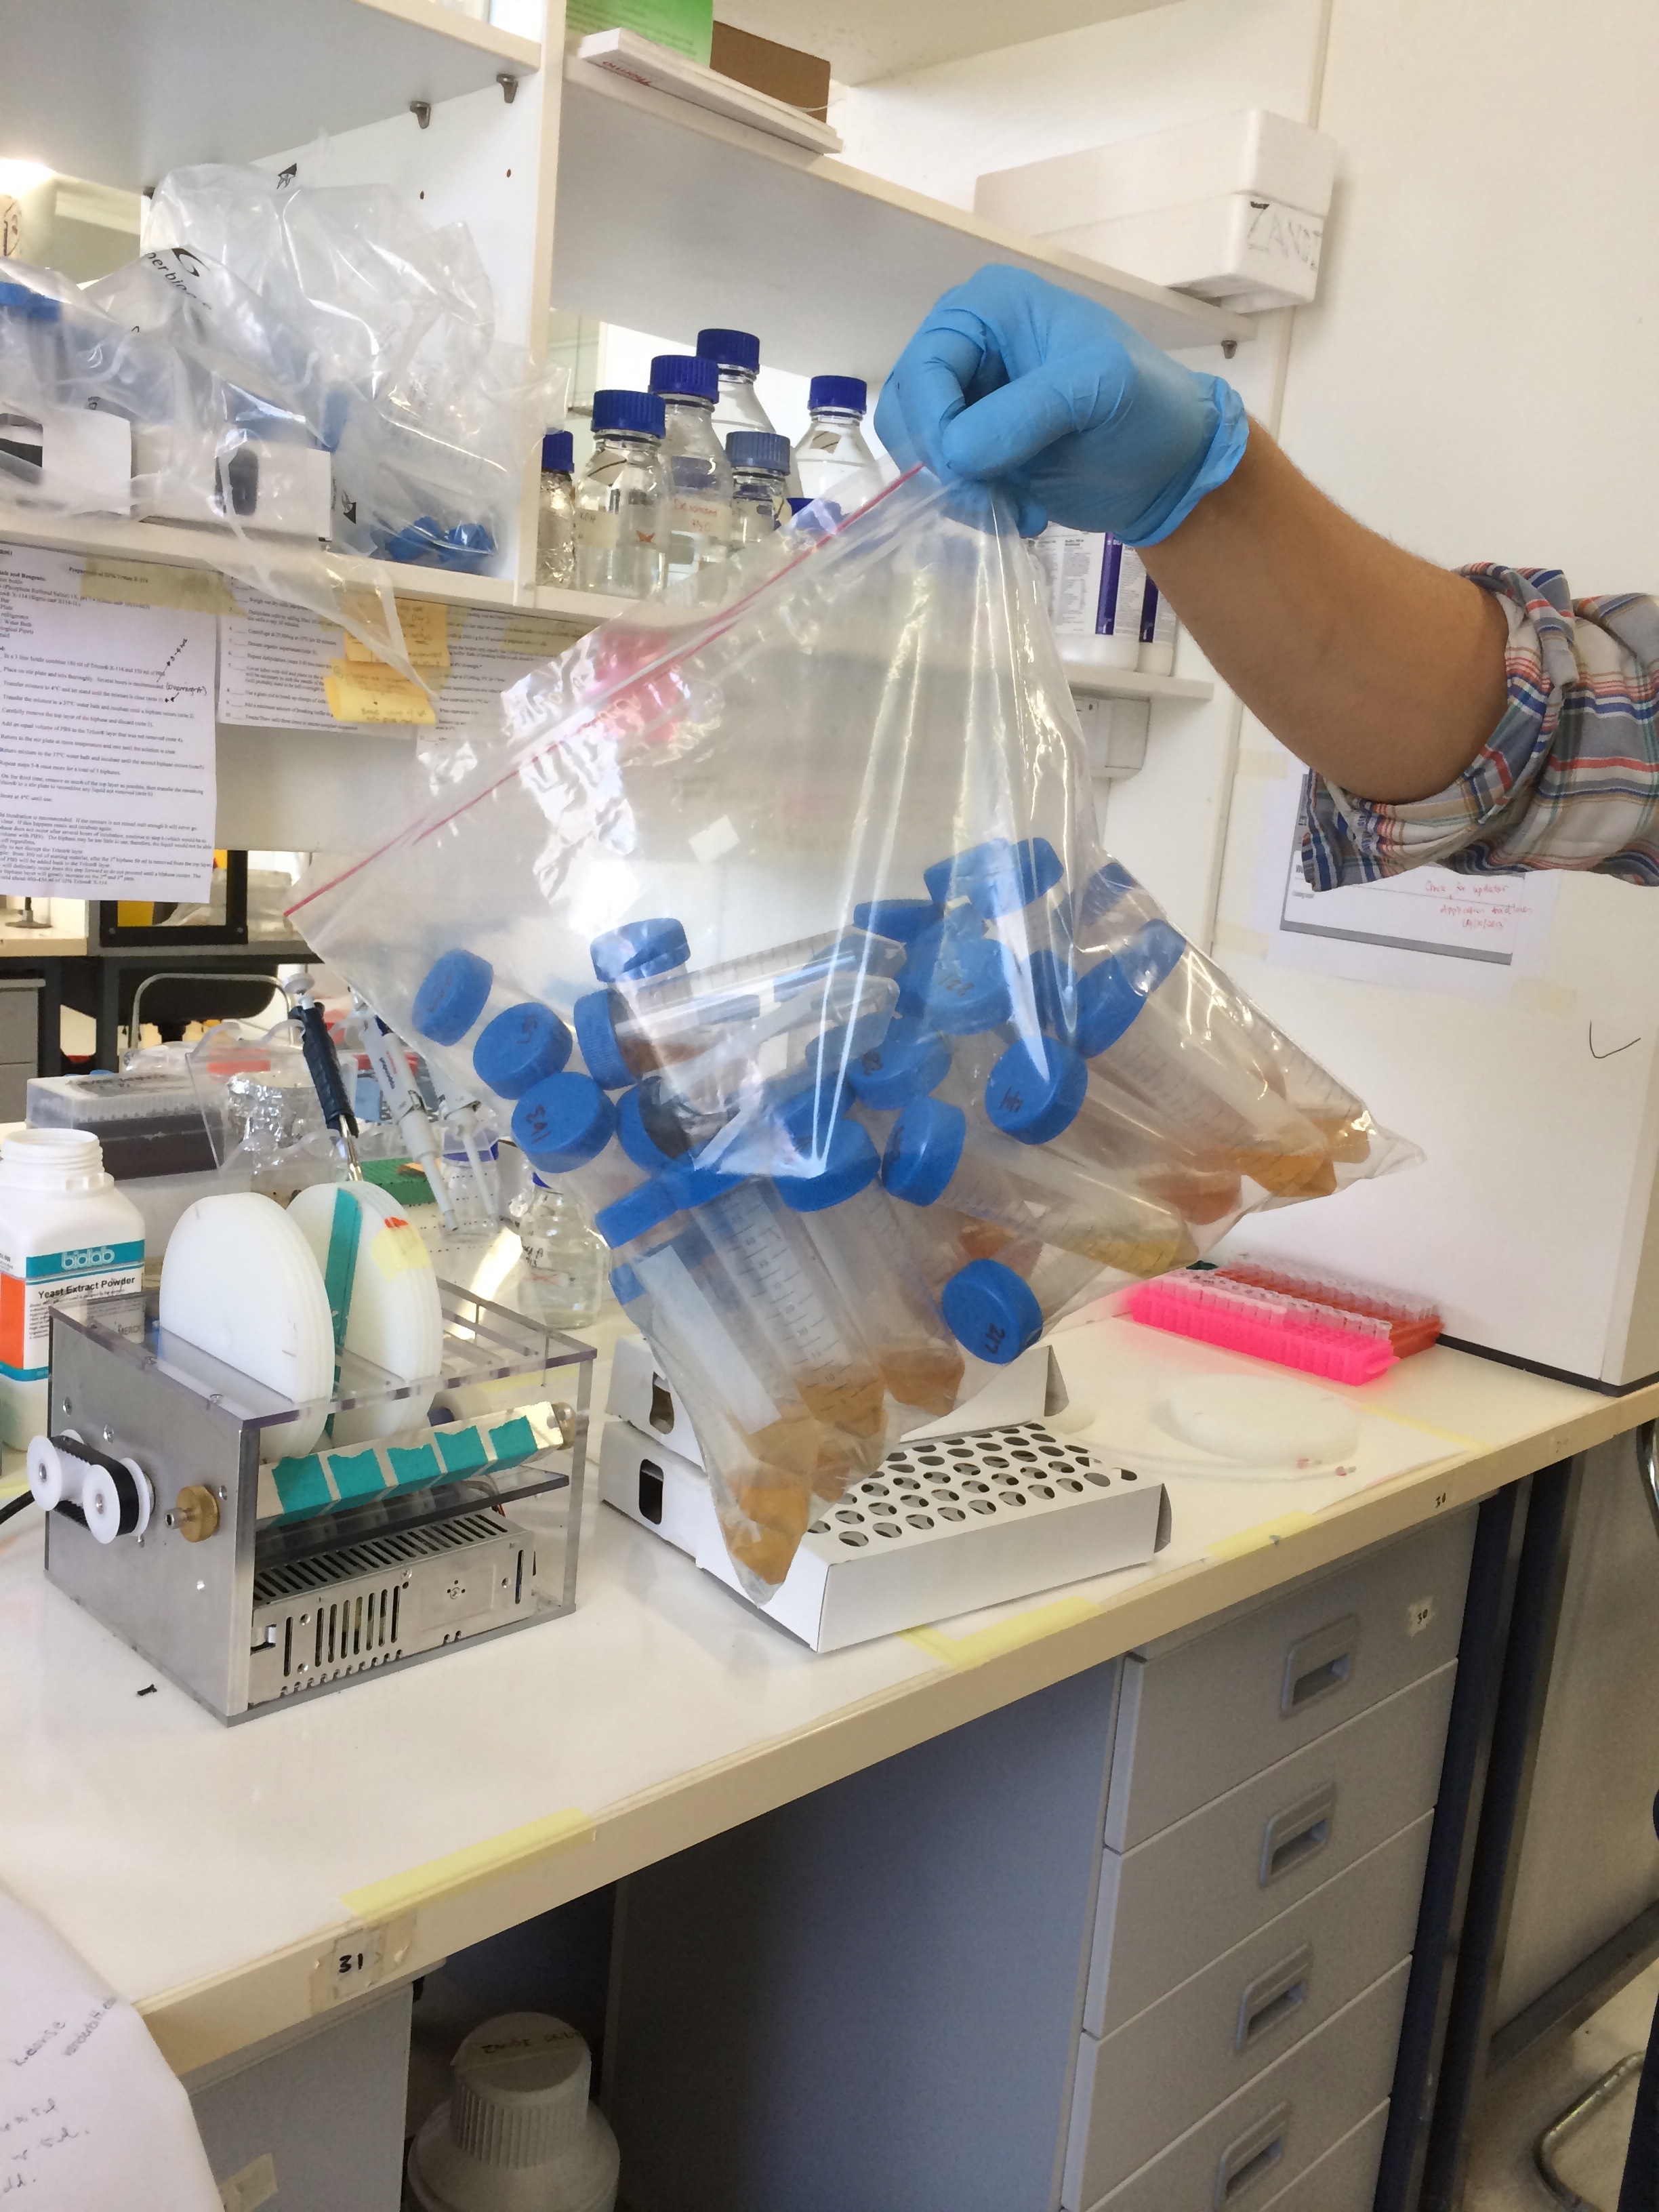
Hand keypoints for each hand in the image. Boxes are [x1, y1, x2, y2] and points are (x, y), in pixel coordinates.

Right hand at [875, 264, 1247, 543]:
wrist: (1169, 467)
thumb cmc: (1147, 410)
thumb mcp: (1100, 390)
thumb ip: (1027, 413)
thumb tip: (956, 454)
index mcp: (988, 307)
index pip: (924, 368)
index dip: (935, 425)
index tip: (969, 472)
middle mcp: (965, 345)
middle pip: (907, 411)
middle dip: (943, 466)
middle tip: (994, 501)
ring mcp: (965, 398)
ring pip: (917, 452)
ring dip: (959, 493)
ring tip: (1016, 508)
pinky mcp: (972, 445)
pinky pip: (939, 480)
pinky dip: (971, 506)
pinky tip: (1020, 511)